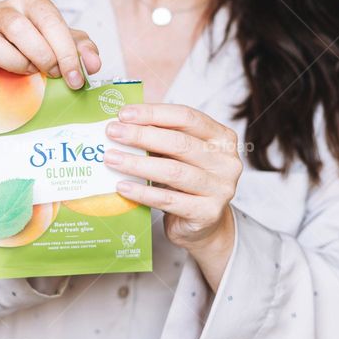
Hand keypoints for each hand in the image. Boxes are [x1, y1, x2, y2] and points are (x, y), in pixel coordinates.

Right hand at [0, 0, 101, 89]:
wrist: (14, 80)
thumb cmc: (42, 57)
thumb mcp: (66, 49)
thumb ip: (82, 50)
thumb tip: (91, 63)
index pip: (48, 18)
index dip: (65, 51)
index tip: (74, 77)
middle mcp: (1, 8)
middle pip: (18, 28)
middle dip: (41, 57)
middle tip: (52, 75)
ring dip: (13, 63)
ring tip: (27, 74)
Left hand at [103, 104, 242, 289]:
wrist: (203, 225)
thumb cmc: (186, 182)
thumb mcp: (179, 155)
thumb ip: (160, 137)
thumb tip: (122, 122)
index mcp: (222, 138)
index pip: (187, 117)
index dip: (153, 113)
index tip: (123, 114)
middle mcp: (227, 162)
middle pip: (179, 143)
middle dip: (141, 136)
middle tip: (112, 133)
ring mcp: (220, 189)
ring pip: (173, 171)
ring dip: (137, 163)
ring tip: (111, 158)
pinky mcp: (207, 213)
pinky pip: (168, 200)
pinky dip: (142, 192)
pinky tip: (122, 186)